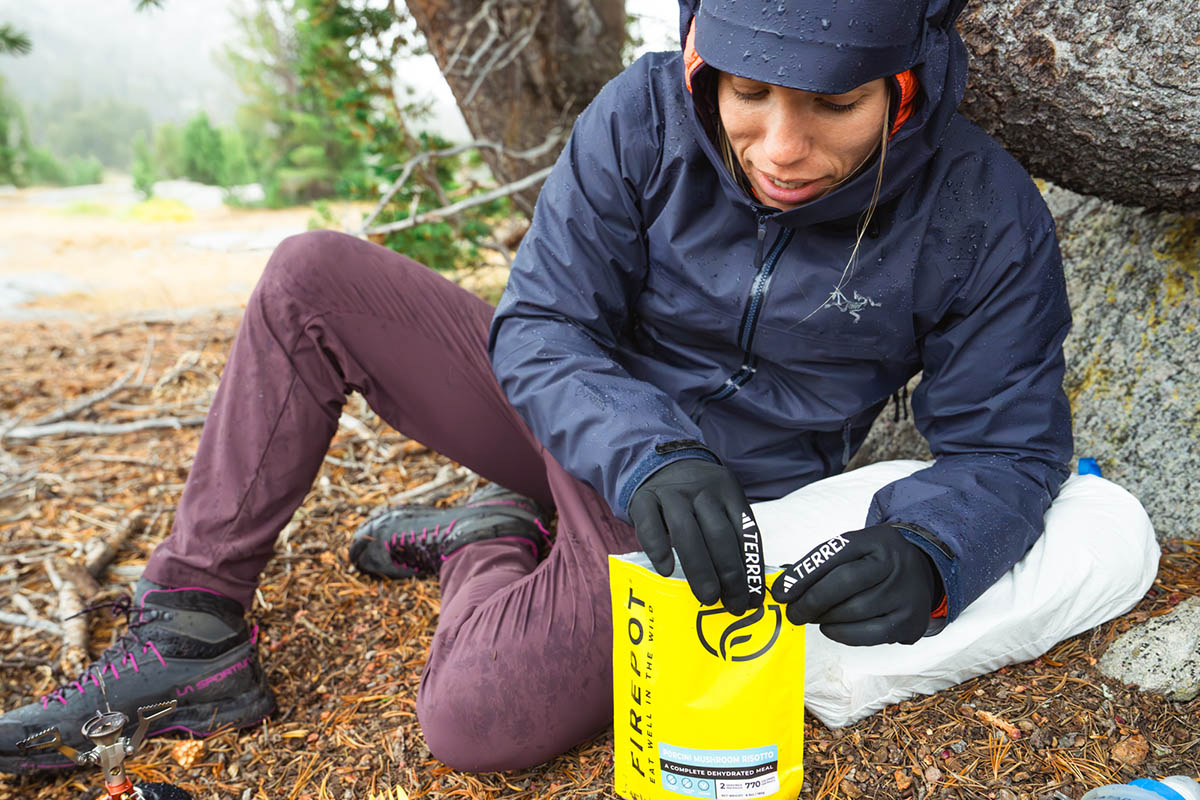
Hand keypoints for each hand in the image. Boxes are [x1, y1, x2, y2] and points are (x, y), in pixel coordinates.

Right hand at [629, 459, 763, 614]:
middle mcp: (702, 490)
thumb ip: (732, 534)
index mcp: (728, 491)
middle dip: (730, 574)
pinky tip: (666, 571)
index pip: (745, 531)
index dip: (751, 568)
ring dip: (700, 569)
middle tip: (732, 604)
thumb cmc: (696, 495)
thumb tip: (748, 586)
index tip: (752, 598)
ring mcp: (671, 494)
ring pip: (687, 533)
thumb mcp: (720, 502)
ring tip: (707, 597)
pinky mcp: (643, 499)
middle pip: (719, 535)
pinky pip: (650, 525)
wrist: (658, 461)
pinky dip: (659, 548)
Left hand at [770, 524, 940, 645]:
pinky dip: (842, 634)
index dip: (802, 576)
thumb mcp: (855, 548)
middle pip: (844, 585)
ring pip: (853, 612)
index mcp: (876, 541)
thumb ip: (823, 563)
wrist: (923, 570)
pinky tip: (830, 628)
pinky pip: (868, 635)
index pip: (833, 556)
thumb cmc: (877, 560)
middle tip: (793, 611)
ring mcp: (906, 595)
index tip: (781, 592)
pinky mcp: (911, 622)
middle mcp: (895, 565)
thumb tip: (786, 587)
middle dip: (810, 601)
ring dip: (824, 618)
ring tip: (813, 617)